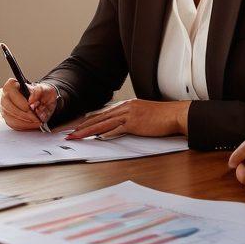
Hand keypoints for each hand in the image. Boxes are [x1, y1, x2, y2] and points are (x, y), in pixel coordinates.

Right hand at [0, 79, 57, 129]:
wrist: (42, 102)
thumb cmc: (41, 93)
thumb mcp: (44, 89)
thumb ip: (38, 91)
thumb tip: (31, 100)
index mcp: (12, 85)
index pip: (10, 91)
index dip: (18, 100)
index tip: (29, 106)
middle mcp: (6, 96)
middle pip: (8, 107)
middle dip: (23, 114)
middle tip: (35, 117)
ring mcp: (5, 108)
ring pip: (10, 117)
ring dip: (25, 122)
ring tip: (36, 121)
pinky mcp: (8, 118)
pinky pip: (13, 125)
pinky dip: (24, 126)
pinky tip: (33, 124)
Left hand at [66, 98, 188, 139]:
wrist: (175, 114)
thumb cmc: (162, 117)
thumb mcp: (142, 115)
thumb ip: (130, 120)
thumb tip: (119, 128)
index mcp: (126, 106)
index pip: (102, 114)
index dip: (88, 121)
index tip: (78, 127)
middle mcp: (125, 108)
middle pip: (98, 118)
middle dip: (82, 126)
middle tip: (69, 132)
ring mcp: (129, 114)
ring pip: (103, 123)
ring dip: (88, 131)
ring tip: (76, 136)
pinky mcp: (134, 123)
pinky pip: (117, 128)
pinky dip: (105, 133)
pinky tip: (96, 137)